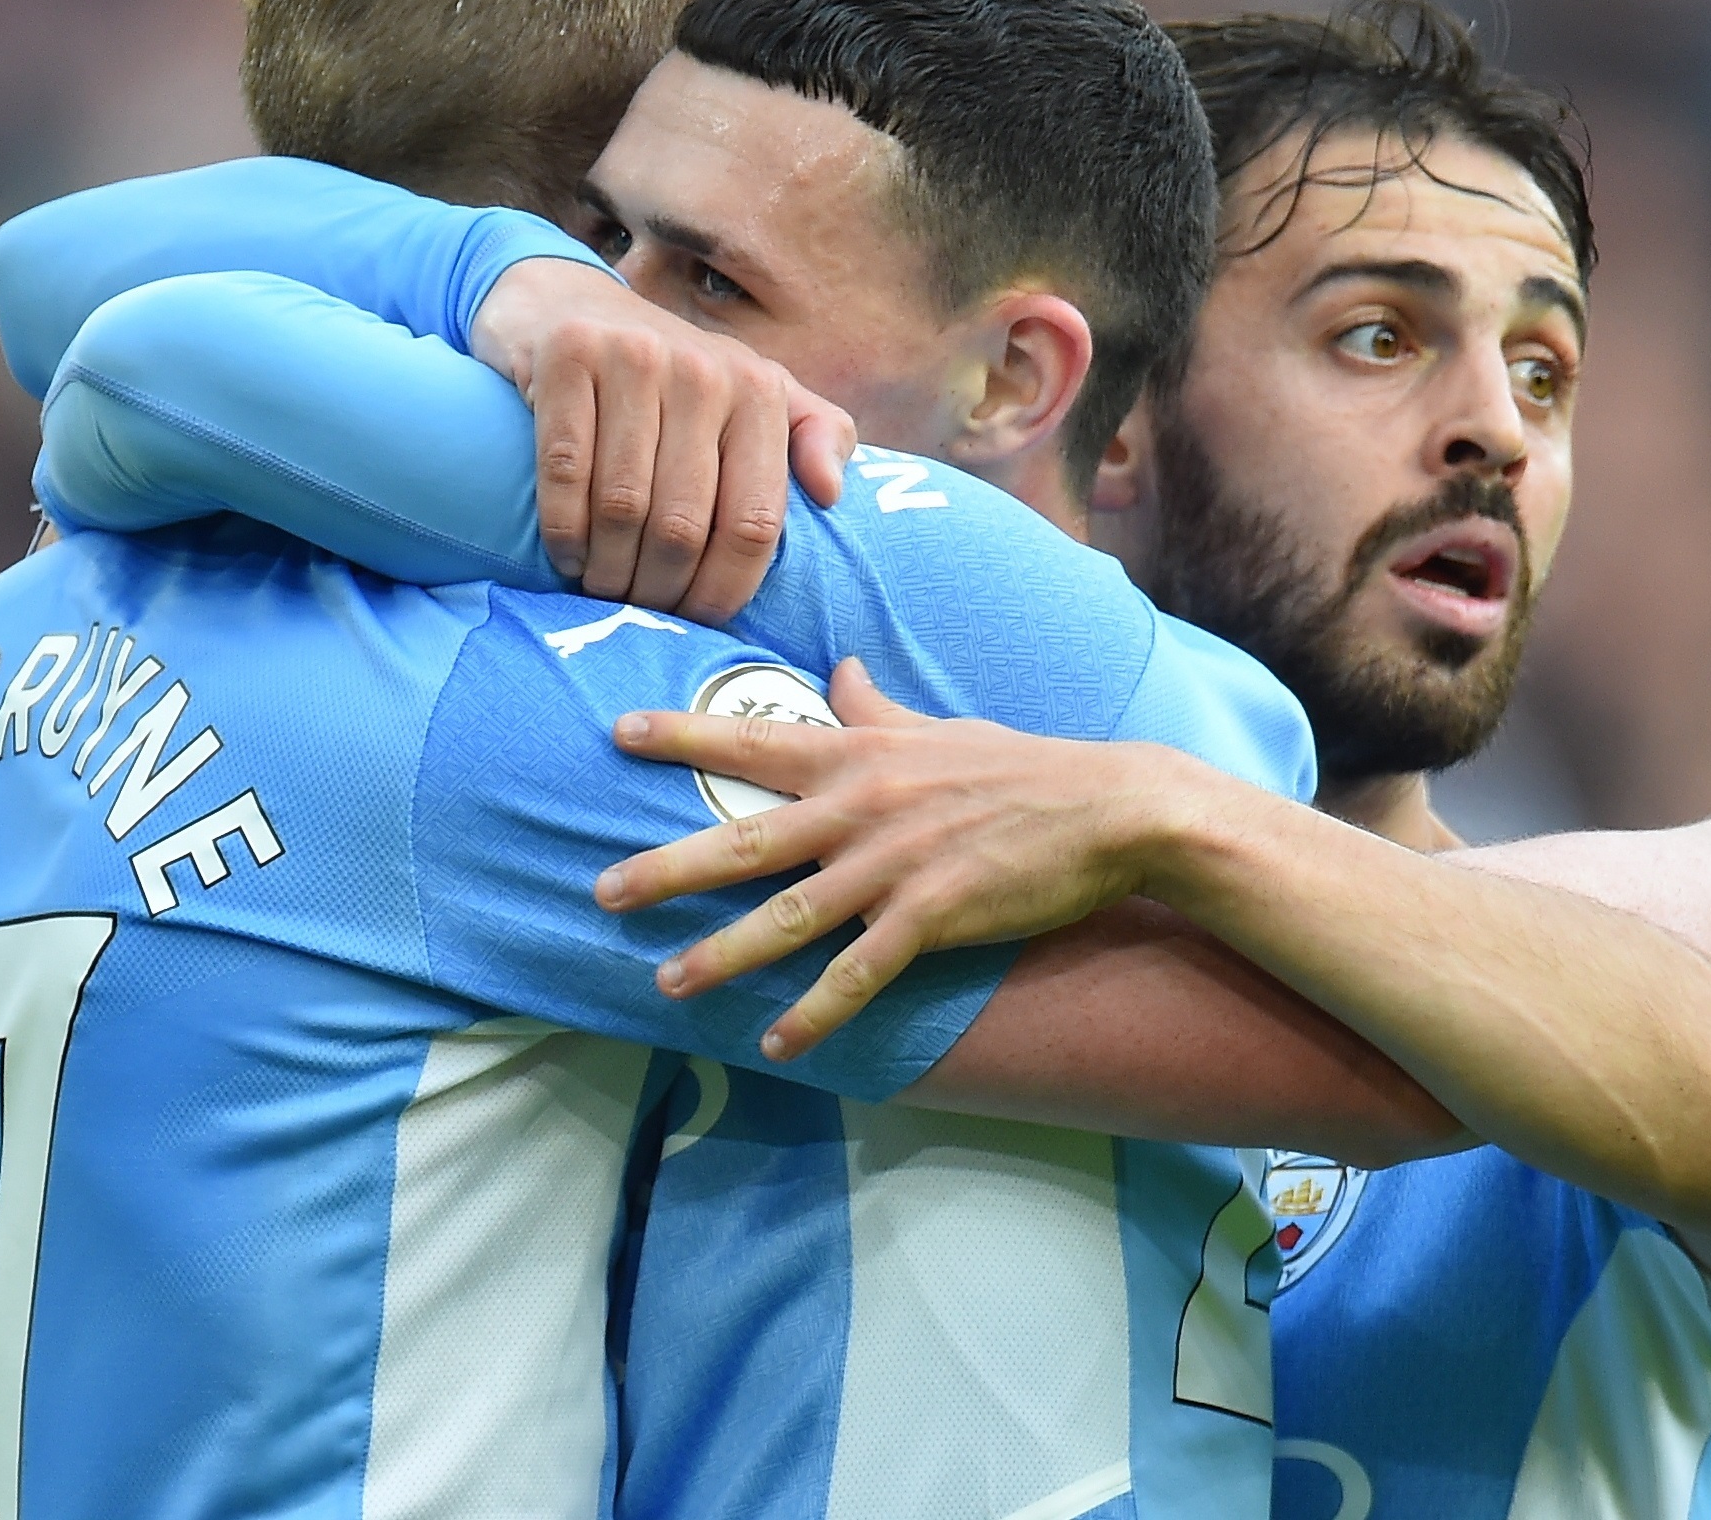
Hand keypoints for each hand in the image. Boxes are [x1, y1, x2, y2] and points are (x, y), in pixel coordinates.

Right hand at [469, 259, 853, 623]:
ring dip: (608, 569)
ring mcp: (632, 358)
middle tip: (640, 610)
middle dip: (659, 588)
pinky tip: (567, 553)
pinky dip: (565, 530)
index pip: (755, 521)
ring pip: (623, 506)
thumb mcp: (751, 389)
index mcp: (759, 390)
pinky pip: (565, 472)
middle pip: (685, 525)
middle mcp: (702, 370)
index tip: (699, 620)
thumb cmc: (670, 369)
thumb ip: (811, 432)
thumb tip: (835, 491)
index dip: (725, 588)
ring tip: (602, 588)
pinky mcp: (567, 356)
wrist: (567, 301)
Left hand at [597, 659, 1156, 1057]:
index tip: (618, 734)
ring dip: (723, 954)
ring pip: (787, 916)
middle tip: (602, 892)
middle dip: (667, 867)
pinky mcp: (932, 915)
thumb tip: (837, 668)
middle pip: (744, 839)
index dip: (682, 735)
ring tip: (668, 982)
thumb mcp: (939, 726)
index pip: (753, 739)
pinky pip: (857, 973)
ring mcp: (893, 864)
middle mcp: (861, 807)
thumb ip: (875, 706)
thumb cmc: (1021, 768)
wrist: (1108, 809)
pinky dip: (814, 1012)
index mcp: (860, 754)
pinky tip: (777, 1043)